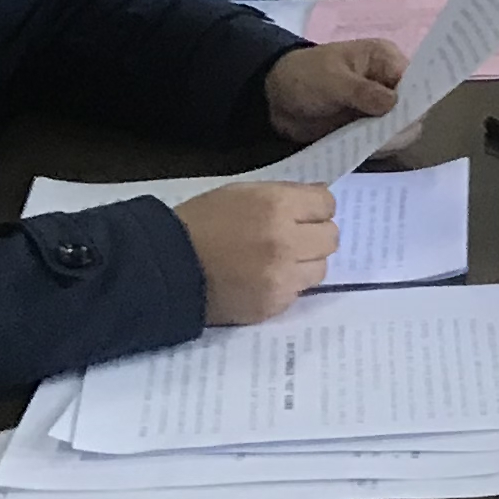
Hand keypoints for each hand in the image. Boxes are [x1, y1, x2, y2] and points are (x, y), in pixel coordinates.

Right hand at [175, 181, 336, 323]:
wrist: (167, 267)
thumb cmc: (202, 222)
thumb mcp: (242, 192)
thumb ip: (284, 194)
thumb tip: (319, 198)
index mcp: (277, 206)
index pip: (327, 204)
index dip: (315, 207)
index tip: (303, 213)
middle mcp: (286, 242)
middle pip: (331, 237)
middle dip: (315, 234)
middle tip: (294, 237)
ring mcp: (281, 278)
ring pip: (321, 268)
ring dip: (305, 262)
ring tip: (280, 260)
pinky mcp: (273, 305)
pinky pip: (299, 292)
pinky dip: (288, 285)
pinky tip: (265, 279)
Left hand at [262, 36, 405, 142]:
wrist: (276, 98)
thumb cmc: (305, 76)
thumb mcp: (331, 79)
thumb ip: (361, 91)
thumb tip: (394, 103)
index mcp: (385, 60)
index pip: (416, 80)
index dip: (415, 100)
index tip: (401, 120)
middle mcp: (389, 83)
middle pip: (413, 109)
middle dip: (400, 126)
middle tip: (378, 138)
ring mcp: (379, 109)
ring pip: (400, 130)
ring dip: (386, 141)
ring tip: (362, 143)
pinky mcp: (368, 129)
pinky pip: (382, 143)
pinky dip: (374, 150)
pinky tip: (360, 150)